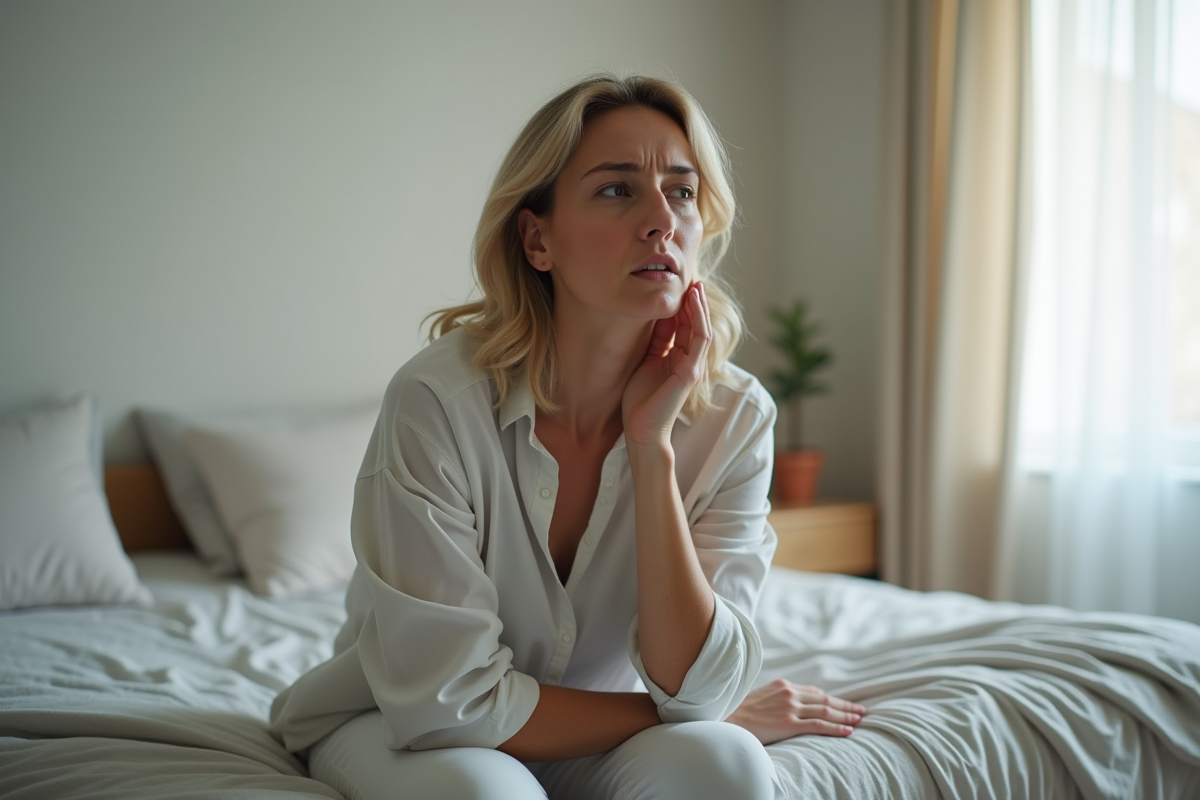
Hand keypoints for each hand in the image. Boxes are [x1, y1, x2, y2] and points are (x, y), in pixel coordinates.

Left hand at [621, 281, 711, 447]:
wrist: (641, 430)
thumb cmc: (640, 401)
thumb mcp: (646, 361)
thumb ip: (656, 341)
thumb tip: (656, 316)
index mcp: (677, 358)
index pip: (683, 326)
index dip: (681, 305)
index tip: (676, 285)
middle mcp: (689, 361)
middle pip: (694, 324)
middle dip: (693, 301)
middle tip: (689, 277)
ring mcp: (692, 367)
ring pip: (701, 329)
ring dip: (699, 306)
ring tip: (695, 285)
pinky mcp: (690, 372)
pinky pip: (699, 340)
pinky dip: (698, 319)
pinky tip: (693, 303)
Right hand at [726, 679, 866, 744]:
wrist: (726, 719)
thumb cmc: (741, 710)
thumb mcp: (762, 696)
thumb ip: (779, 696)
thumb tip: (790, 703)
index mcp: (783, 685)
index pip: (815, 692)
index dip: (832, 699)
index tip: (844, 704)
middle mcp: (789, 693)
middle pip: (825, 700)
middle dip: (845, 706)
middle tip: (861, 711)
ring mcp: (790, 708)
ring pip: (825, 711)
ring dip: (845, 716)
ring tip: (859, 719)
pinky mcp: (788, 724)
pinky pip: (818, 725)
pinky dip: (835, 727)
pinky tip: (848, 730)